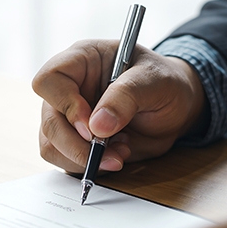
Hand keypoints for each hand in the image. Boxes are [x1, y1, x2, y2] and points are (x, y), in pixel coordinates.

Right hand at [32, 39, 204, 172]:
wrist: (177, 107)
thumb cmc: (165, 82)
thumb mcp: (154, 80)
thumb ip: (126, 97)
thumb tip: (96, 127)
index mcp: (82, 60)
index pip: (50, 79)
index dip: (65, 104)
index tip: (91, 125)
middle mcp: (69, 88)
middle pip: (50, 120)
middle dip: (76, 144)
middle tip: (107, 152)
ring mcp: (68, 116)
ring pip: (51, 145)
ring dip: (84, 159)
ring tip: (120, 153)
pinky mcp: (75, 141)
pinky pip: (65, 160)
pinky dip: (90, 167)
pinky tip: (116, 156)